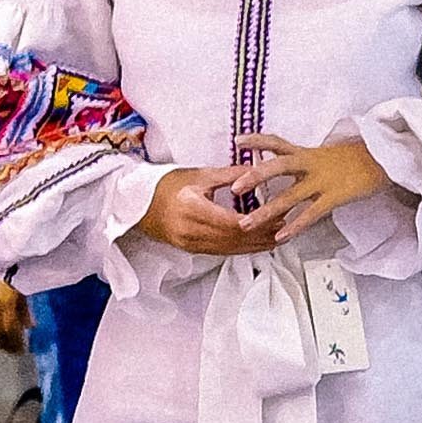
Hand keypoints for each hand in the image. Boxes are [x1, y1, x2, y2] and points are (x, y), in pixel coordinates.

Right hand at [0, 273, 31, 353]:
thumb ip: (24, 309)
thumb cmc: (5, 270)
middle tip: (12, 351)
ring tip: (2, 345)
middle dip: (6, 344)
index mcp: (6, 302)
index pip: (10, 330)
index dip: (15, 342)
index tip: (21, 350)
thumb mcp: (18, 288)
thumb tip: (30, 326)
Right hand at [137, 166, 282, 255]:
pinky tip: (256, 244)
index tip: (278, 216)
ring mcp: (189, 243)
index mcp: (192, 208)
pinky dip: (241, 248)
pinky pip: (220, 252)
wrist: (136, 203)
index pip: (232, 221)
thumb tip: (258, 170)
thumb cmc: (166, 184)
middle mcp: (191, 230)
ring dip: (255, 245)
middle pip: (234, 238)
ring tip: (277, 238)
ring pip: (229, 249)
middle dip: (262, 235)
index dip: (258, 222)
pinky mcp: (190, 249)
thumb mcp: (199, 175)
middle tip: (285, 228)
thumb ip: (230, 175)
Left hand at [230, 135, 392, 243]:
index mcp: (307, 152)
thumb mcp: (325, 155)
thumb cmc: (355, 159)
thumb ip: (304, 162)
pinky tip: (280, 237)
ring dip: (265, 211)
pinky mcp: (335, 196)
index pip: (277, 142)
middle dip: (254, 177)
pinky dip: (294, 226)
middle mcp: (311, 164)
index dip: (257, 140)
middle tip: (233, 188)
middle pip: (278, 166)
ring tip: (245, 224)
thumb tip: (285, 167)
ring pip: (289, 196)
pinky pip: (310, 214)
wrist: (385, 158)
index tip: (237, 140)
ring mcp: (322, 180)